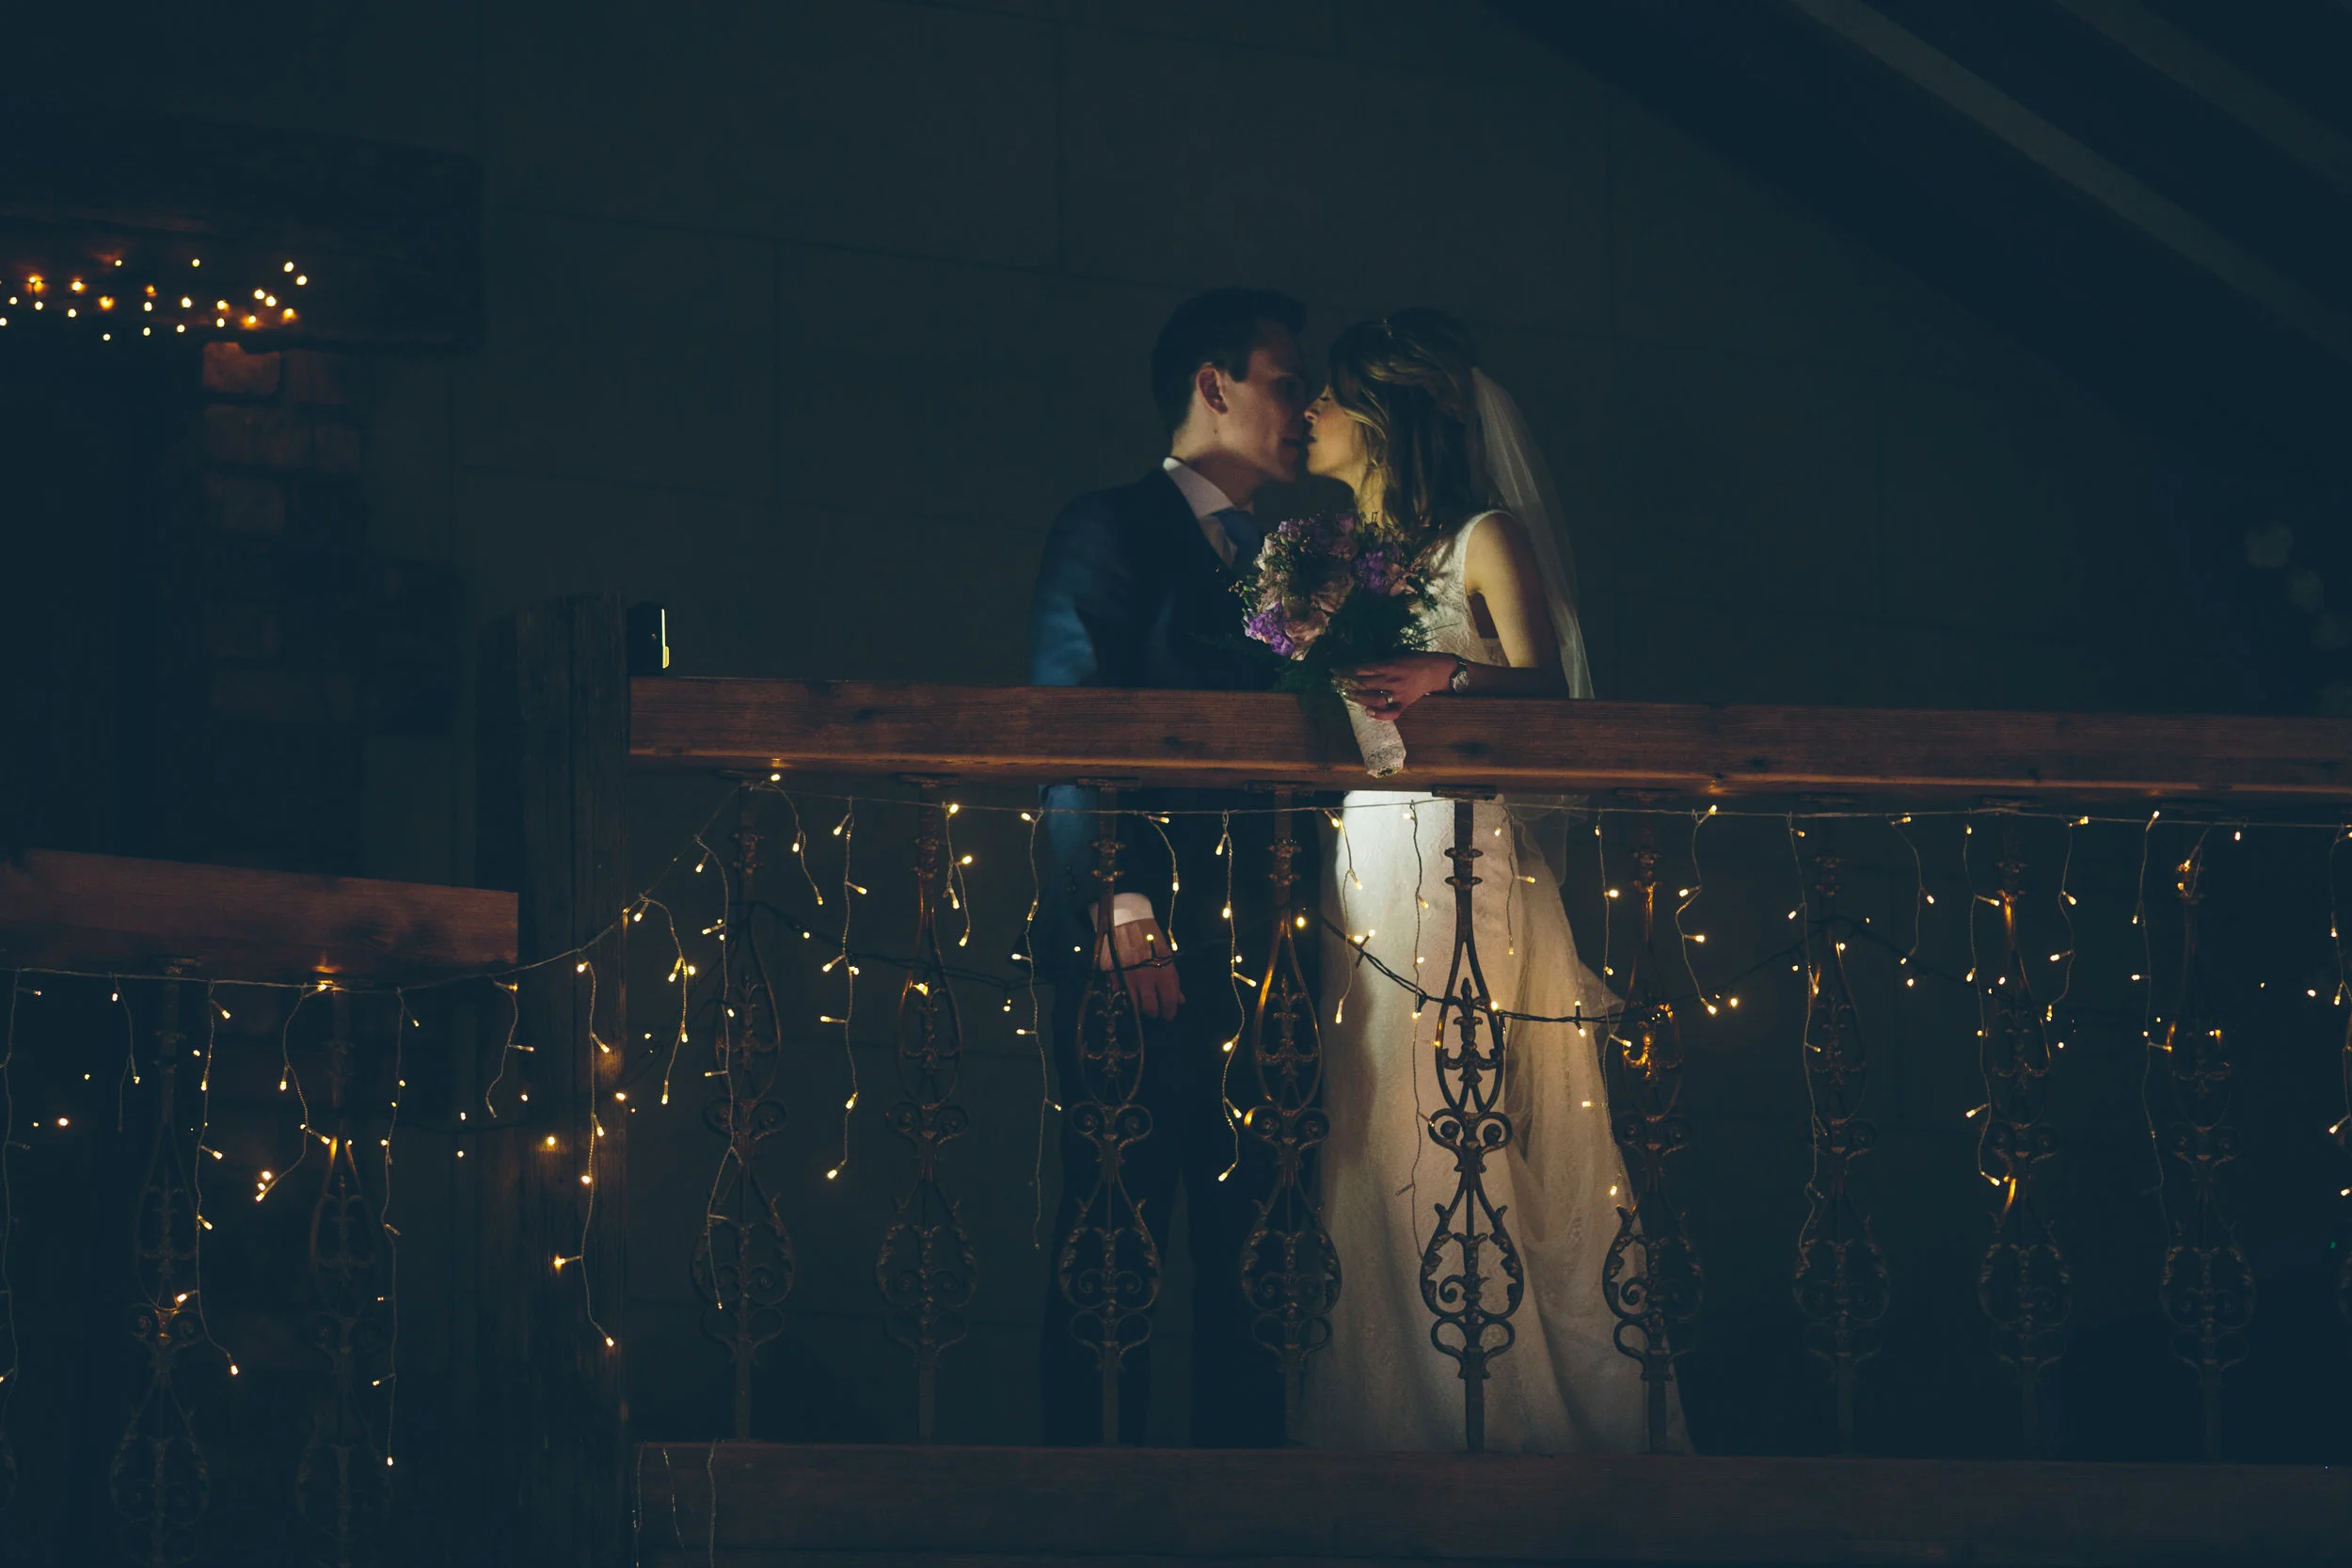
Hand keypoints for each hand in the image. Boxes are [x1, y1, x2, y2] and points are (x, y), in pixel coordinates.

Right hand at [1095, 917, 1183, 1019]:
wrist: (1129, 920)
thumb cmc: (1152, 938)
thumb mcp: (1168, 957)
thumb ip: (1174, 981)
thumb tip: (1180, 1000)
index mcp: (1163, 972)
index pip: (1168, 1002)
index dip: (1169, 1012)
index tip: (1168, 1015)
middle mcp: (1145, 978)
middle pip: (1149, 1008)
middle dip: (1154, 1012)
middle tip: (1154, 1010)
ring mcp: (1127, 977)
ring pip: (1133, 1004)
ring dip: (1139, 1006)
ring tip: (1142, 1000)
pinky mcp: (1112, 974)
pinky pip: (1119, 992)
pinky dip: (1124, 994)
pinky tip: (1129, 989)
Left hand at [1341, 653, 1457, 721]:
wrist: (1436, 671)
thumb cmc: (1416, 660)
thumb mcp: (1397, 655)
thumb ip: (1381, 662)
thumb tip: (1362, 666)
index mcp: (1390, 666)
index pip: (1363, 669)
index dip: (1347, 670)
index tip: (1335, 670)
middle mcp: (1392, 680)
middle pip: (1364, 684)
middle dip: (1347, 683)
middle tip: (1335, 683)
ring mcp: (1398, 694)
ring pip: (1373, 699)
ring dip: (1358, 698)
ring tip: (1347, 695)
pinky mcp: (1404, 704)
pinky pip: (1390, 713)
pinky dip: (1379, 715)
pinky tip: (1368, 712)